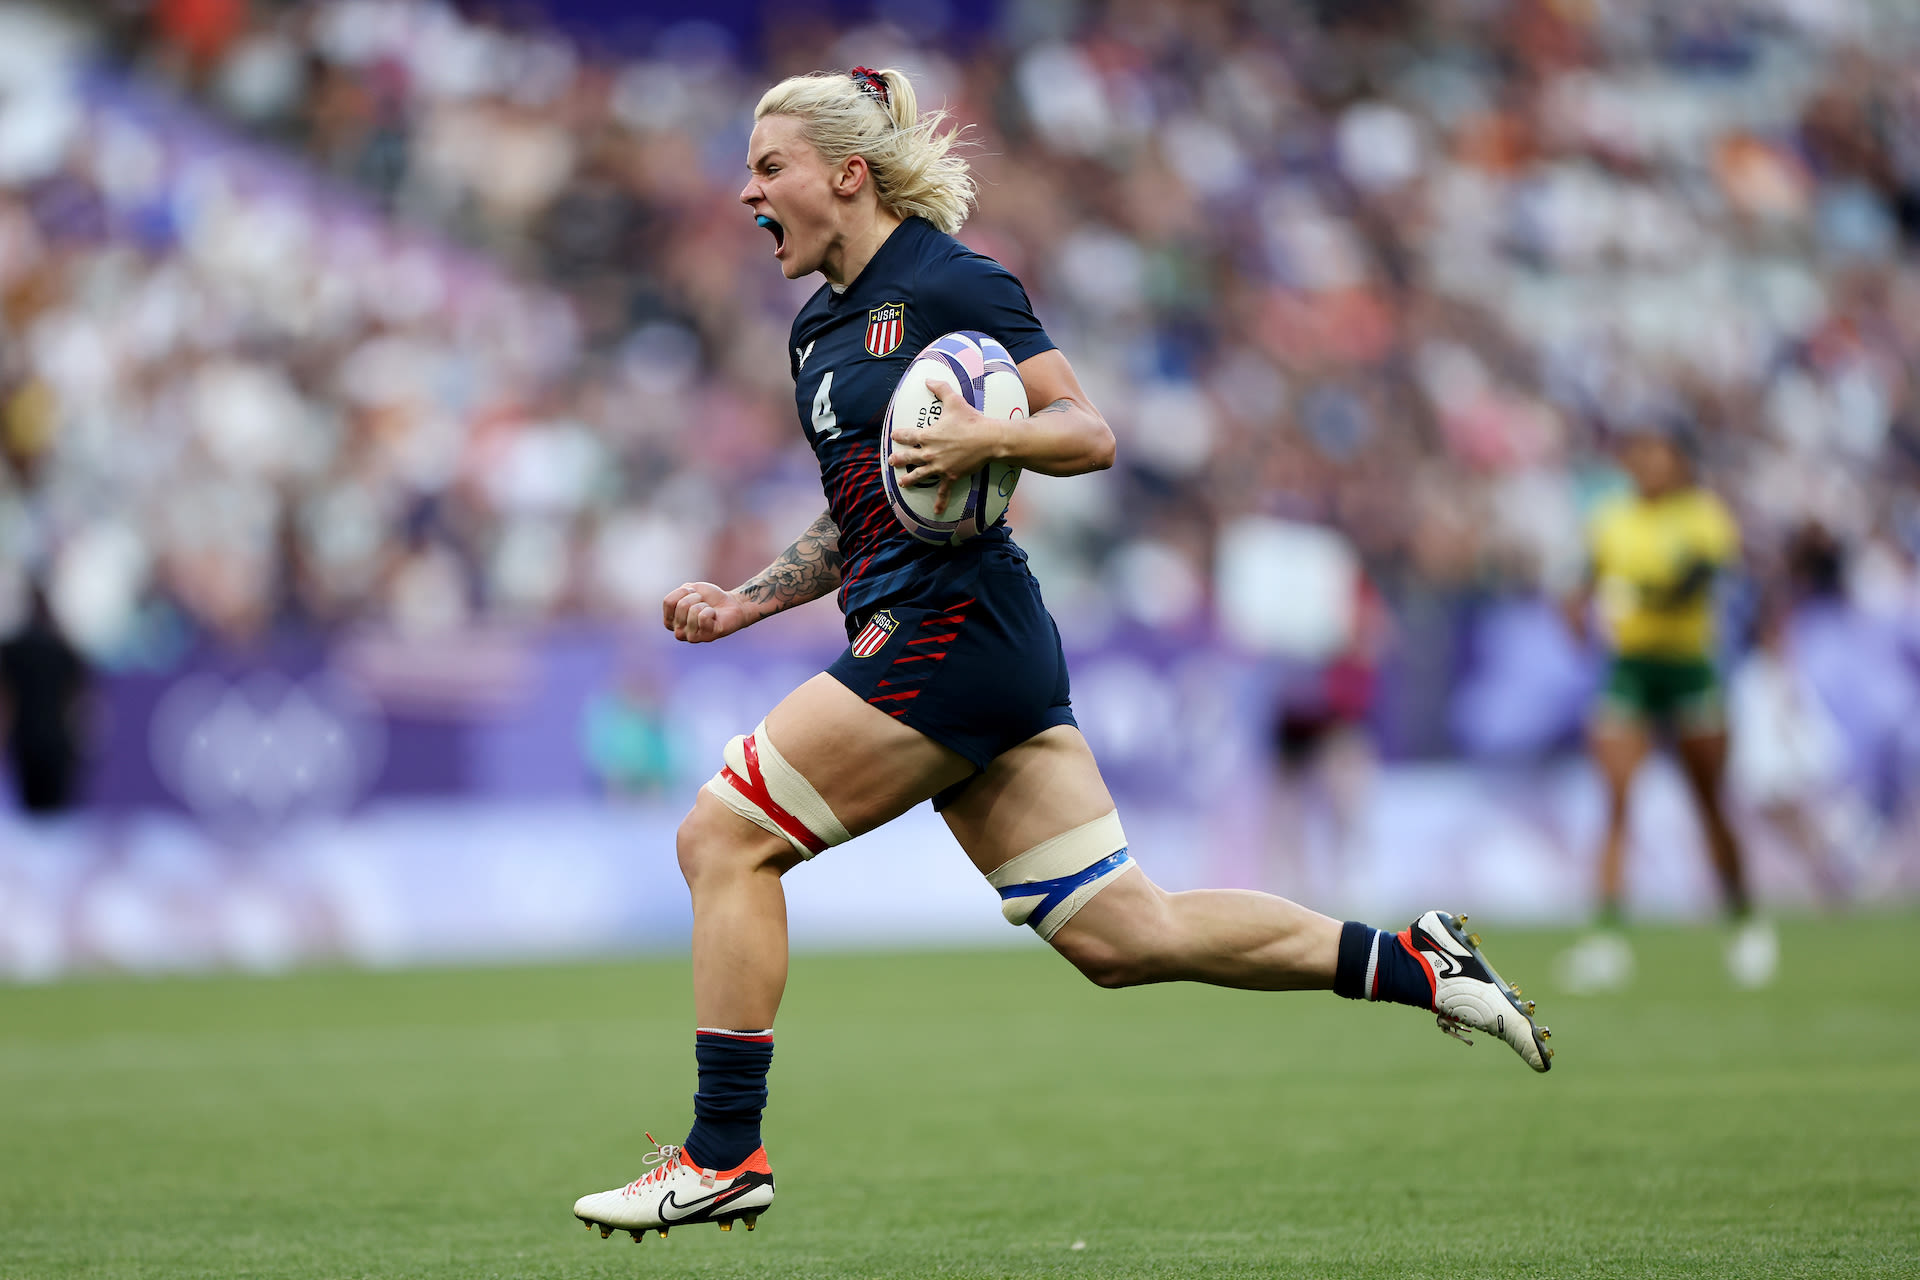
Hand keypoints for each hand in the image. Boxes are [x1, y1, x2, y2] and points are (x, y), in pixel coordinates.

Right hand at [661, 582, 753, 642]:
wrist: (731, 603)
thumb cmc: (709, 597)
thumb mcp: (689, 589)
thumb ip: (677, 595)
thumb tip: (682, 605)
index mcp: (670, 621)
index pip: (668, 601)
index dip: (683, 592)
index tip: (692, 594)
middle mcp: (678, 632)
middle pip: (681, 605)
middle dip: (695, 598)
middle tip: (703, 603)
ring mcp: (691, 637)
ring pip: (693, 610)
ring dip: (704, 605)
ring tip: (709, 610)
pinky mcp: (706, 637)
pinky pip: (704, 616)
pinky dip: (711, 611)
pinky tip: (714, 616)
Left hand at [886, 377, 1003, 513]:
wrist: (989, 439)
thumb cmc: (971, 420)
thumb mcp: (954, 401)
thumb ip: (940, 389)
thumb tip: (928, 379)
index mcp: (928, 435)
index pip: (908, 435)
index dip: (899, 435)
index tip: (894, 436)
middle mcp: (930, 452)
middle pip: (909, 457)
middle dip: (899, 459)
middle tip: (892, 461)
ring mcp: (940, 466)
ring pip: (920, 475)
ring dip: (910, 479)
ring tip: (903, 483)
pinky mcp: (951, 476)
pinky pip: (944, 491)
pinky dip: (940, 501)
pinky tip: (936, 510)